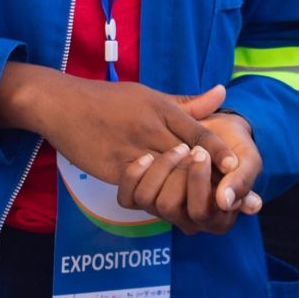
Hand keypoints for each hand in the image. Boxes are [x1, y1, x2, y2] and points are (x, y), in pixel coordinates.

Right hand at [0, 64, 224, 189]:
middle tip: (226, 193)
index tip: (235, 165)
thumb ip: (188, 102)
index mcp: (160, 109)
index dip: (218, 151)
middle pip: (185, 157)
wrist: (63, 105)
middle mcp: (149, 129)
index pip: (197, 132)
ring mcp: (130, 149)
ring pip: (163, 175)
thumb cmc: (109, 99)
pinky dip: (153, 195)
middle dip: (205, 176)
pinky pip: (138, 186)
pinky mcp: (112, 168)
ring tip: (198, 202)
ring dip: (180, 188)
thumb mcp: (149, 94)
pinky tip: (165, 204)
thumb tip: (223, 93)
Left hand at [146, 111, 265, 234]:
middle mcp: (189, 221)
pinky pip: (128, 198)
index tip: (203, 153)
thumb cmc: (233, 146)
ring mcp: (164, 212)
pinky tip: (147, 157)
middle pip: (170, 207)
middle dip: (179, 172)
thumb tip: (234, 204)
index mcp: (218, 219)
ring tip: (176, 148)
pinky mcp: (143, 198)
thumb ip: (243, 181)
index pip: (201, 213)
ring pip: (149, 201)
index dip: (198, 184)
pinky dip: (135, 175)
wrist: (213, 129)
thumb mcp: (247, 159)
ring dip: (161, 168)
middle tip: (190, 147)